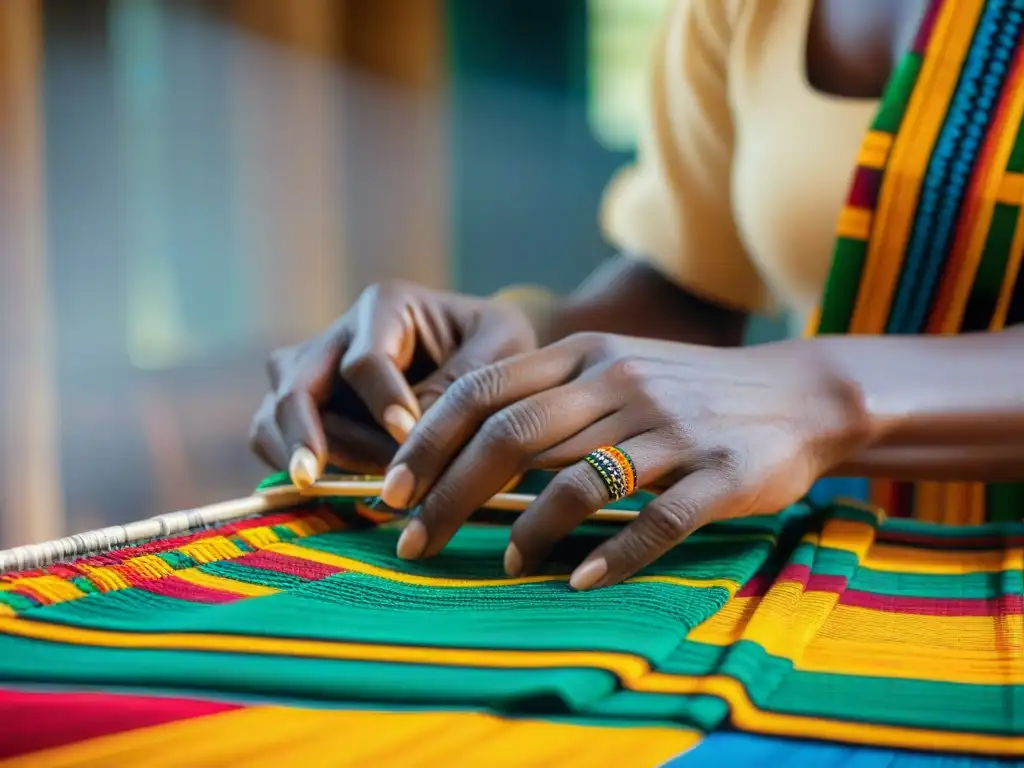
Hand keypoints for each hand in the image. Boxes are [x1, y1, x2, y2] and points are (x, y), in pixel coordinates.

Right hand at [249, 280, 537, 483]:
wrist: (487, 360)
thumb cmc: (496, 347)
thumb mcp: (500, 349)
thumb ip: (461, 381)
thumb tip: (406, 433)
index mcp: (385, 307)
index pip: (364, 361)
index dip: (382, 403)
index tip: (408, 436)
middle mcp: (337, 337)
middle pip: (296, 386)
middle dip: (307, 435)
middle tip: (320, 476)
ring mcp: (313, 375)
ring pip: (273, 415)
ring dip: (303, 456)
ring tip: (355, 486)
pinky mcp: (307, 413)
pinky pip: (271, 440)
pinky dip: (293, 469)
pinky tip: (333, 492)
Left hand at [381, 332, 873, 589]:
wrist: (799, 393)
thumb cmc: (688, 390)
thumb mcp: (616, 370)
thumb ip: (549, 398)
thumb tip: (466, 447)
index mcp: (586, 355)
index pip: (483, 389)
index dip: (426, 440)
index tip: (388, 488)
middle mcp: (620, 383)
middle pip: (513, 436)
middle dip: (450, 493)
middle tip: (412, 541)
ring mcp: (672, 428)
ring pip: (578, 482)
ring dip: (527, 531)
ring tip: (505, 563)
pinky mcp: (720, 474)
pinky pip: (657, 520)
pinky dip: (614, 555)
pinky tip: (580, 581)